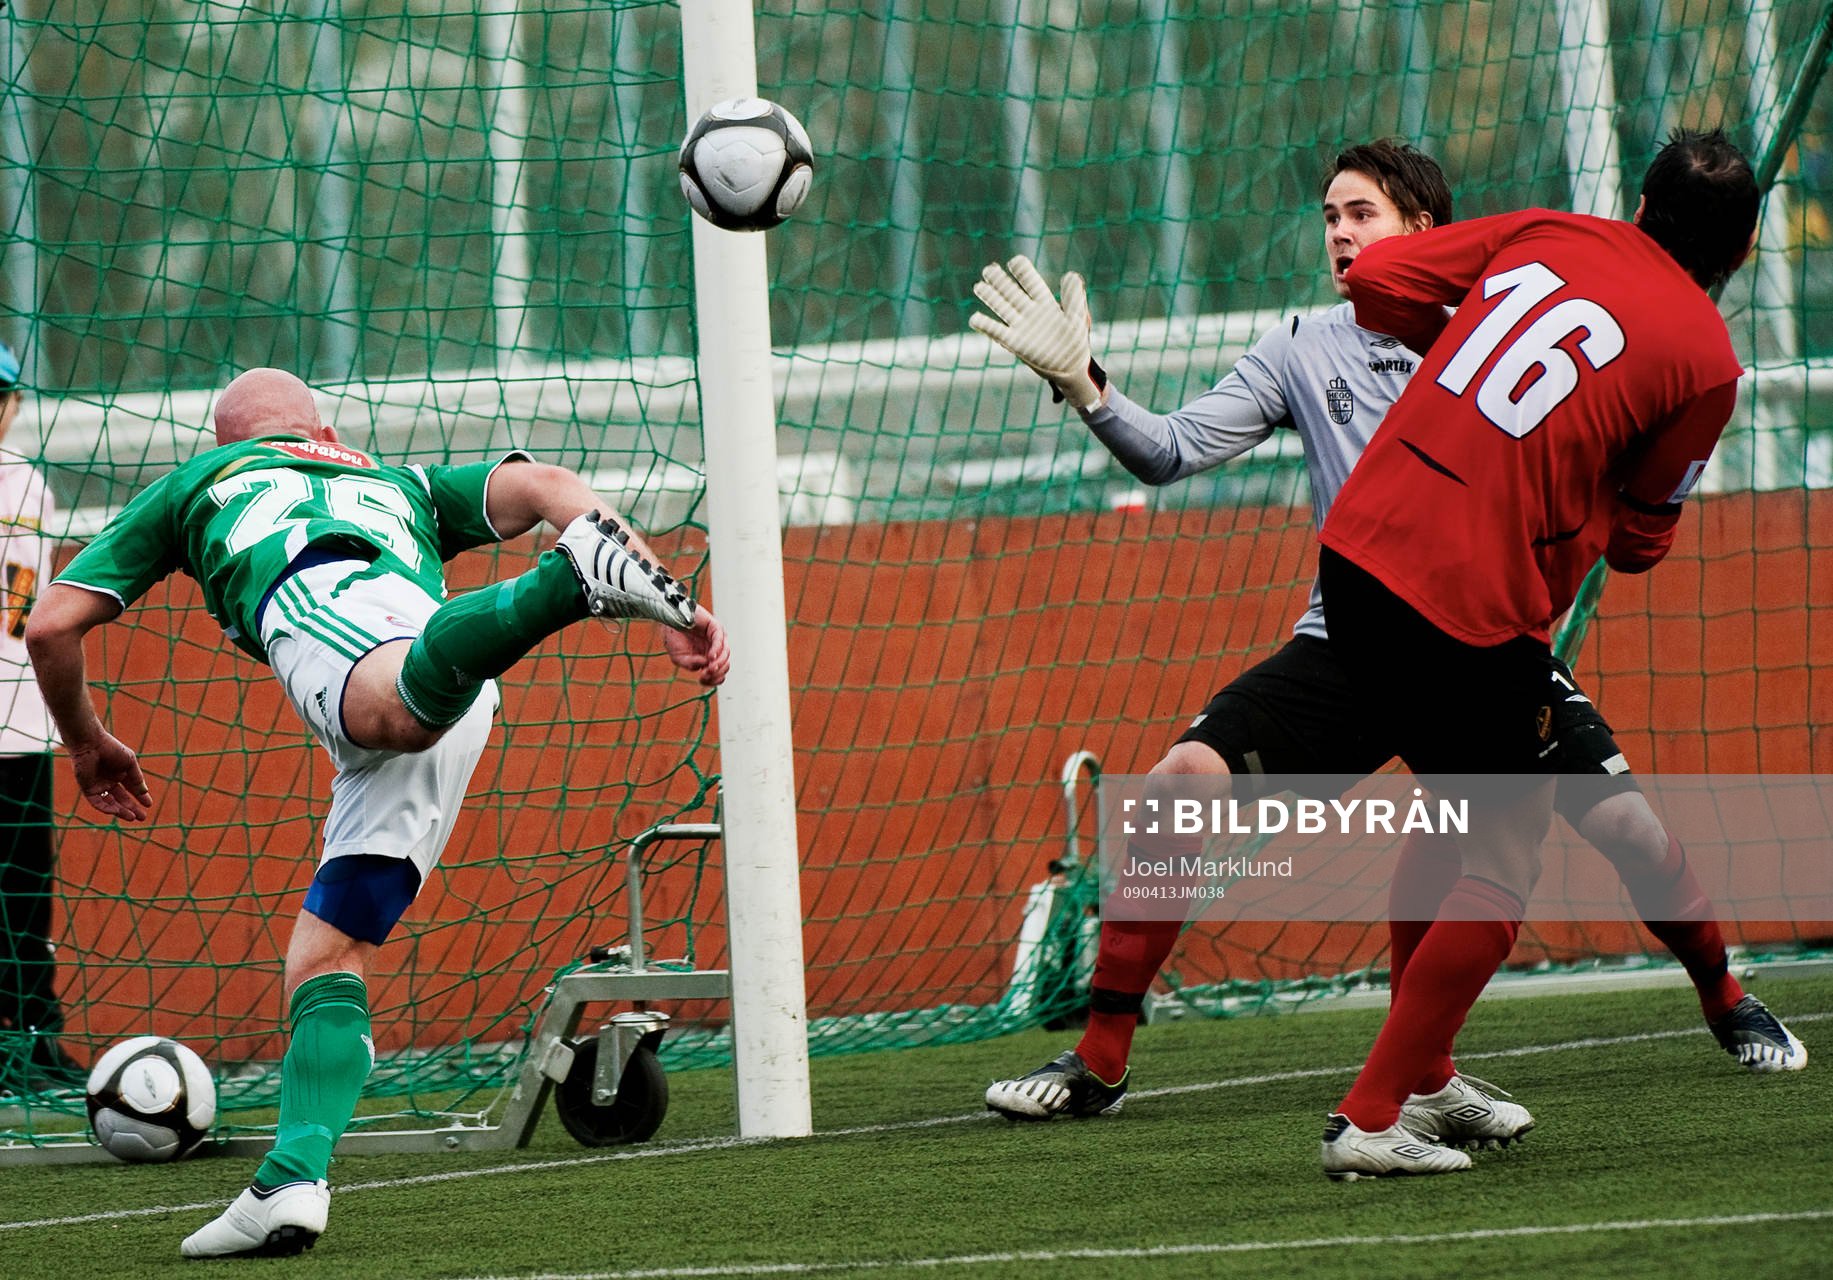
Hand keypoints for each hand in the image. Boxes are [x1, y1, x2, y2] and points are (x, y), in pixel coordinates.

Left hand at [69, 731, 152, 821]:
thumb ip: (136, 778)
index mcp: (120, 773)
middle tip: (142, 817)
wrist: (91, 744)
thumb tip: (145, 792)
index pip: (132, 789)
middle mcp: (109, 781)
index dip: (140, 797)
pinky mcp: (88, 789)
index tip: (149, 805)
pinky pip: (98, 802)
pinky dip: (107, 808)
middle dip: (132, 808)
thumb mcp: (130, 763)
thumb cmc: (111, 749)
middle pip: (122, 799)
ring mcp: (99, 786)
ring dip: (121, 811)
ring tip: (132, 817)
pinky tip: (117, 811)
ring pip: (111, 802)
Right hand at [661, 605, 729, 687]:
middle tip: (706, 674)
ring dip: (718, 664)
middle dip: (717, 673)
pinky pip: (720, 641)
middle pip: (724, 665)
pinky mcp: (715, 627)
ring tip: (709, 668)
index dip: (713, 680)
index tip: (701, 680)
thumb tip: (705, 666)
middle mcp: (714, 649)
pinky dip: (716, 650)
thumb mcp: (679, 658)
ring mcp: (716, 638)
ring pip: (725, 654)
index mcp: (707, 658)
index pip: (718, 673)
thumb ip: (691, 664)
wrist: (667, 621)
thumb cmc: (673, 638)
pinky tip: (710, 657)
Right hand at [969, 255, 1103, 409]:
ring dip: (990, 298)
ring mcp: (1020, 325)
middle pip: (1011, 292)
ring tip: (979, 286)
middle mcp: (1029, 310)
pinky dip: (986, 325)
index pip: (1031, 282)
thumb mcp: (1078, 319)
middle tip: (988, 270)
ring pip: (1001, 308)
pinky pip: (997, 331)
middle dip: (1000, 281)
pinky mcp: (1014, 342)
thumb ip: (1073, 298)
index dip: (1023, 272)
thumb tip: (1071, 275)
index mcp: (1045, 302)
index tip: (1015, 262)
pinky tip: (974, 318)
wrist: (1069, 367)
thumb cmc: (1075, 342)